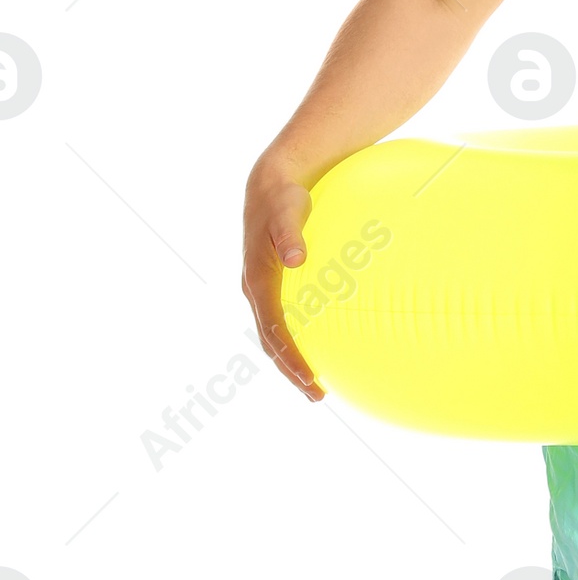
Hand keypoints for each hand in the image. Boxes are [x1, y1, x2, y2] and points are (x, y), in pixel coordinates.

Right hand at [242, 163, 323, 400]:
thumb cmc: (282, 197)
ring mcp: (263, 289)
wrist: (270, 183)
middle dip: (291, 370)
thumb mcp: (287, 212)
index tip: (311, 378)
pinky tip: (319, 348)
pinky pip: (282, 320)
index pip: (274, 330)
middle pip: (271, 342)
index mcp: (257, 280)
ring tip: (315, 385)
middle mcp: (256, 290)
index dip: (290, 357)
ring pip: (274, 335)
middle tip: (316, 395)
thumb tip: (296, 260)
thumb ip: (290, 236)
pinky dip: (295, 340)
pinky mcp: (274, 284)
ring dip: (291, 361)